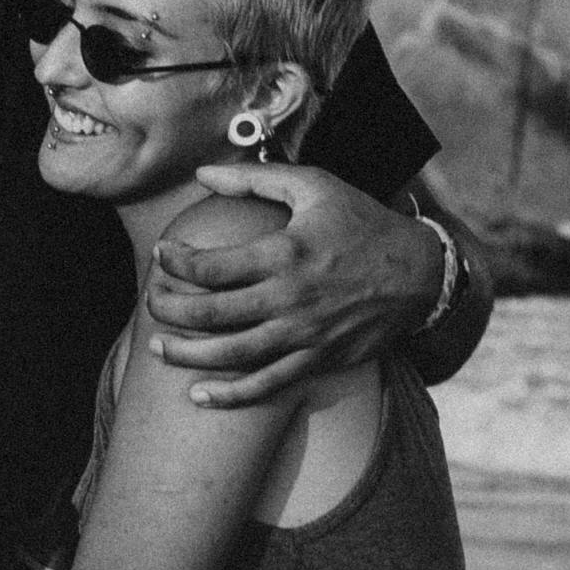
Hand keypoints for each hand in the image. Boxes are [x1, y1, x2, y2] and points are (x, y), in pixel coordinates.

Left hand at [143, 162, 441, 408]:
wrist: (419, 272)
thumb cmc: (361, 222)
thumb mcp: (314, 186)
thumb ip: (256, 179)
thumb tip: (203, 174)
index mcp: (285, 253)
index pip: (211, 267)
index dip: (175, 263)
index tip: (160, 255)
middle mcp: (291, 298)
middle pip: (212, 314)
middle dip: (170, 311)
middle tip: (150, 302)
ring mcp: (305, 334)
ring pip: (232, 354)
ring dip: (188, 355)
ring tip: (158, 347)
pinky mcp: (319, 360)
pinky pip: (267, 385)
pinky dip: (230, 394)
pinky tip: (200, 394)